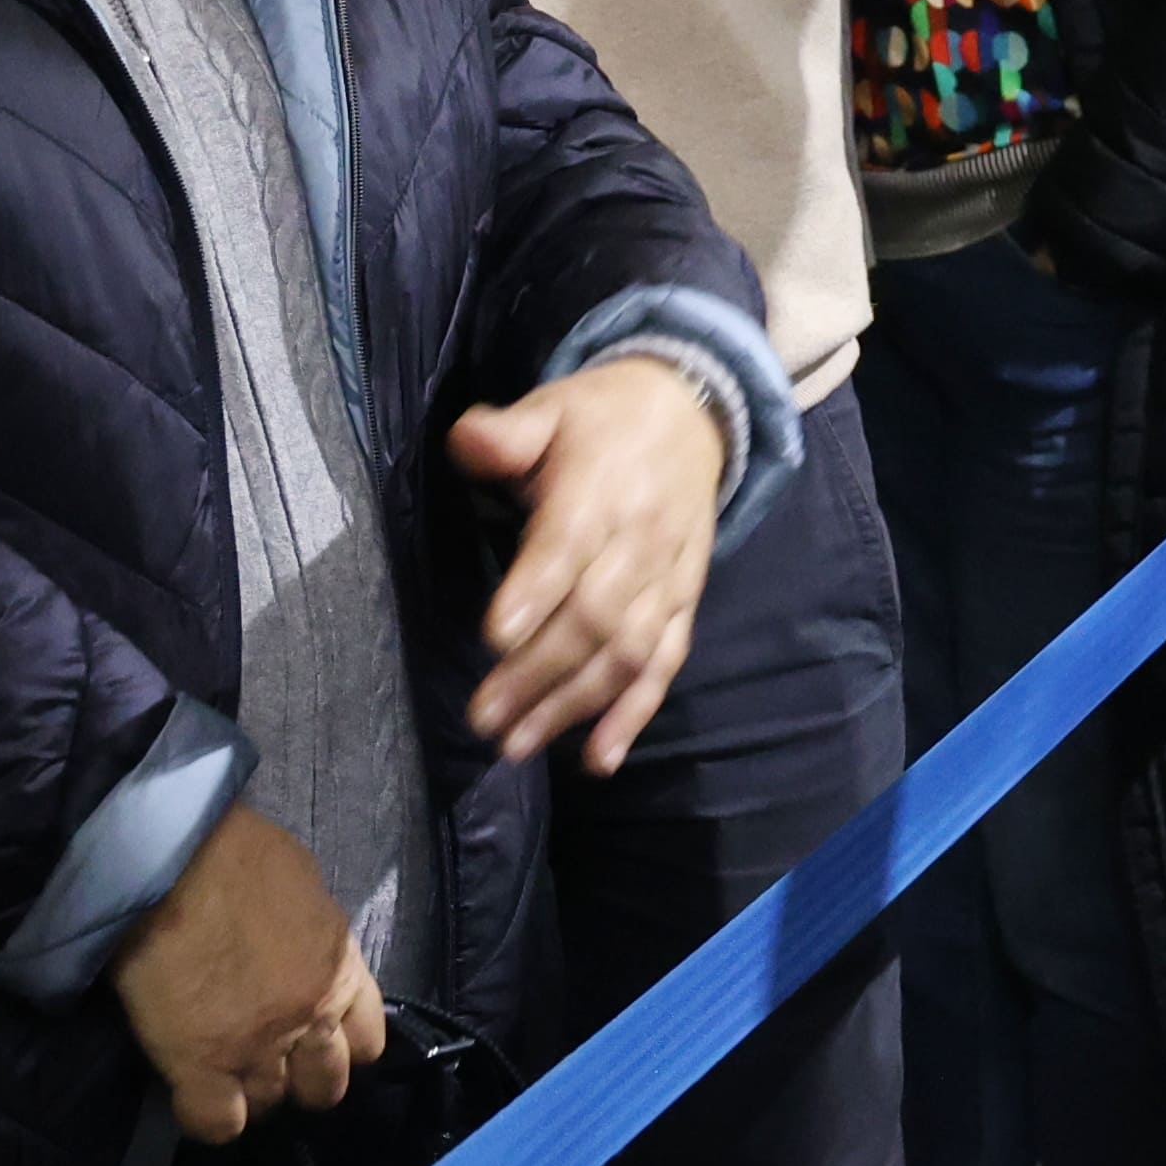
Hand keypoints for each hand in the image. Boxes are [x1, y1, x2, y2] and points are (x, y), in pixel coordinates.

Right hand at [111, 803, 384, 1143]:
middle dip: (297, 1079)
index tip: (309, 1039)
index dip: (338, 1047)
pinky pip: (217, 1123)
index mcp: (342, 971)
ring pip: (270, 1104)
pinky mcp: (201, 1064)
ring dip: (248, 1092)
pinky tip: (192, 1091)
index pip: (367, 1044)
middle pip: (323, 1087)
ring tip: (221, 1069)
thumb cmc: (236, 853)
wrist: (171, 858)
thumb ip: (314, 938)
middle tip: (263, 1058)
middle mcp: (311, 1016)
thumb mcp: (305, 889)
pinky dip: (206, 1116)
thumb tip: (303, 954)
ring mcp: (259, 1046)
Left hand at [450, 355, 731, 771]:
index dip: (536, 592)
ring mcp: (668, 579)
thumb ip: (509, 431)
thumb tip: (470, 442)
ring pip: (627, 652)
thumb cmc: (603, 418)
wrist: (695, 411)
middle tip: (485, 717)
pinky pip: (666, 663)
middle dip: (539, 673)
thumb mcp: (553, 406)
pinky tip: (600, 759)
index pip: (569, 547)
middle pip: (595, 617)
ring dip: (575, 704)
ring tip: (520, 744)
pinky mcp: (685, 602)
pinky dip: (635, 714)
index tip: (495, 636)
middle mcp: (641, 542)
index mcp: (602, 489)